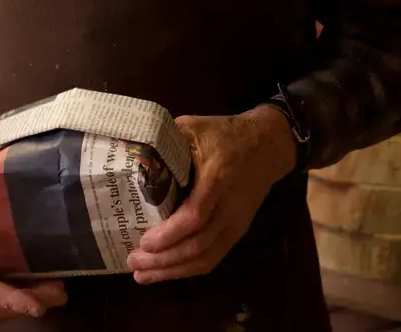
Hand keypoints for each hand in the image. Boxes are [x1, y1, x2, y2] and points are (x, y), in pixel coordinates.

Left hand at [127, 105, 295, 283]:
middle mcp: (229, 206)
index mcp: (217, 177)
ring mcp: (236, 222)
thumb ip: (167, 138)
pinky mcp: (238, 231)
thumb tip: (132, 153)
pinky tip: (168, 272)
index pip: (195, 216)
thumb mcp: (196, 126)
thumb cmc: (227, 133)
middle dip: (163, 259)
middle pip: (197, 245)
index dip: (169, 234)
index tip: (143, 241)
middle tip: (133, 262)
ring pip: (205, 258)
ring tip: (143, 274)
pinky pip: (214, 258)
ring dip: (173, 270)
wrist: (268, 144)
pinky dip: (190, 269)